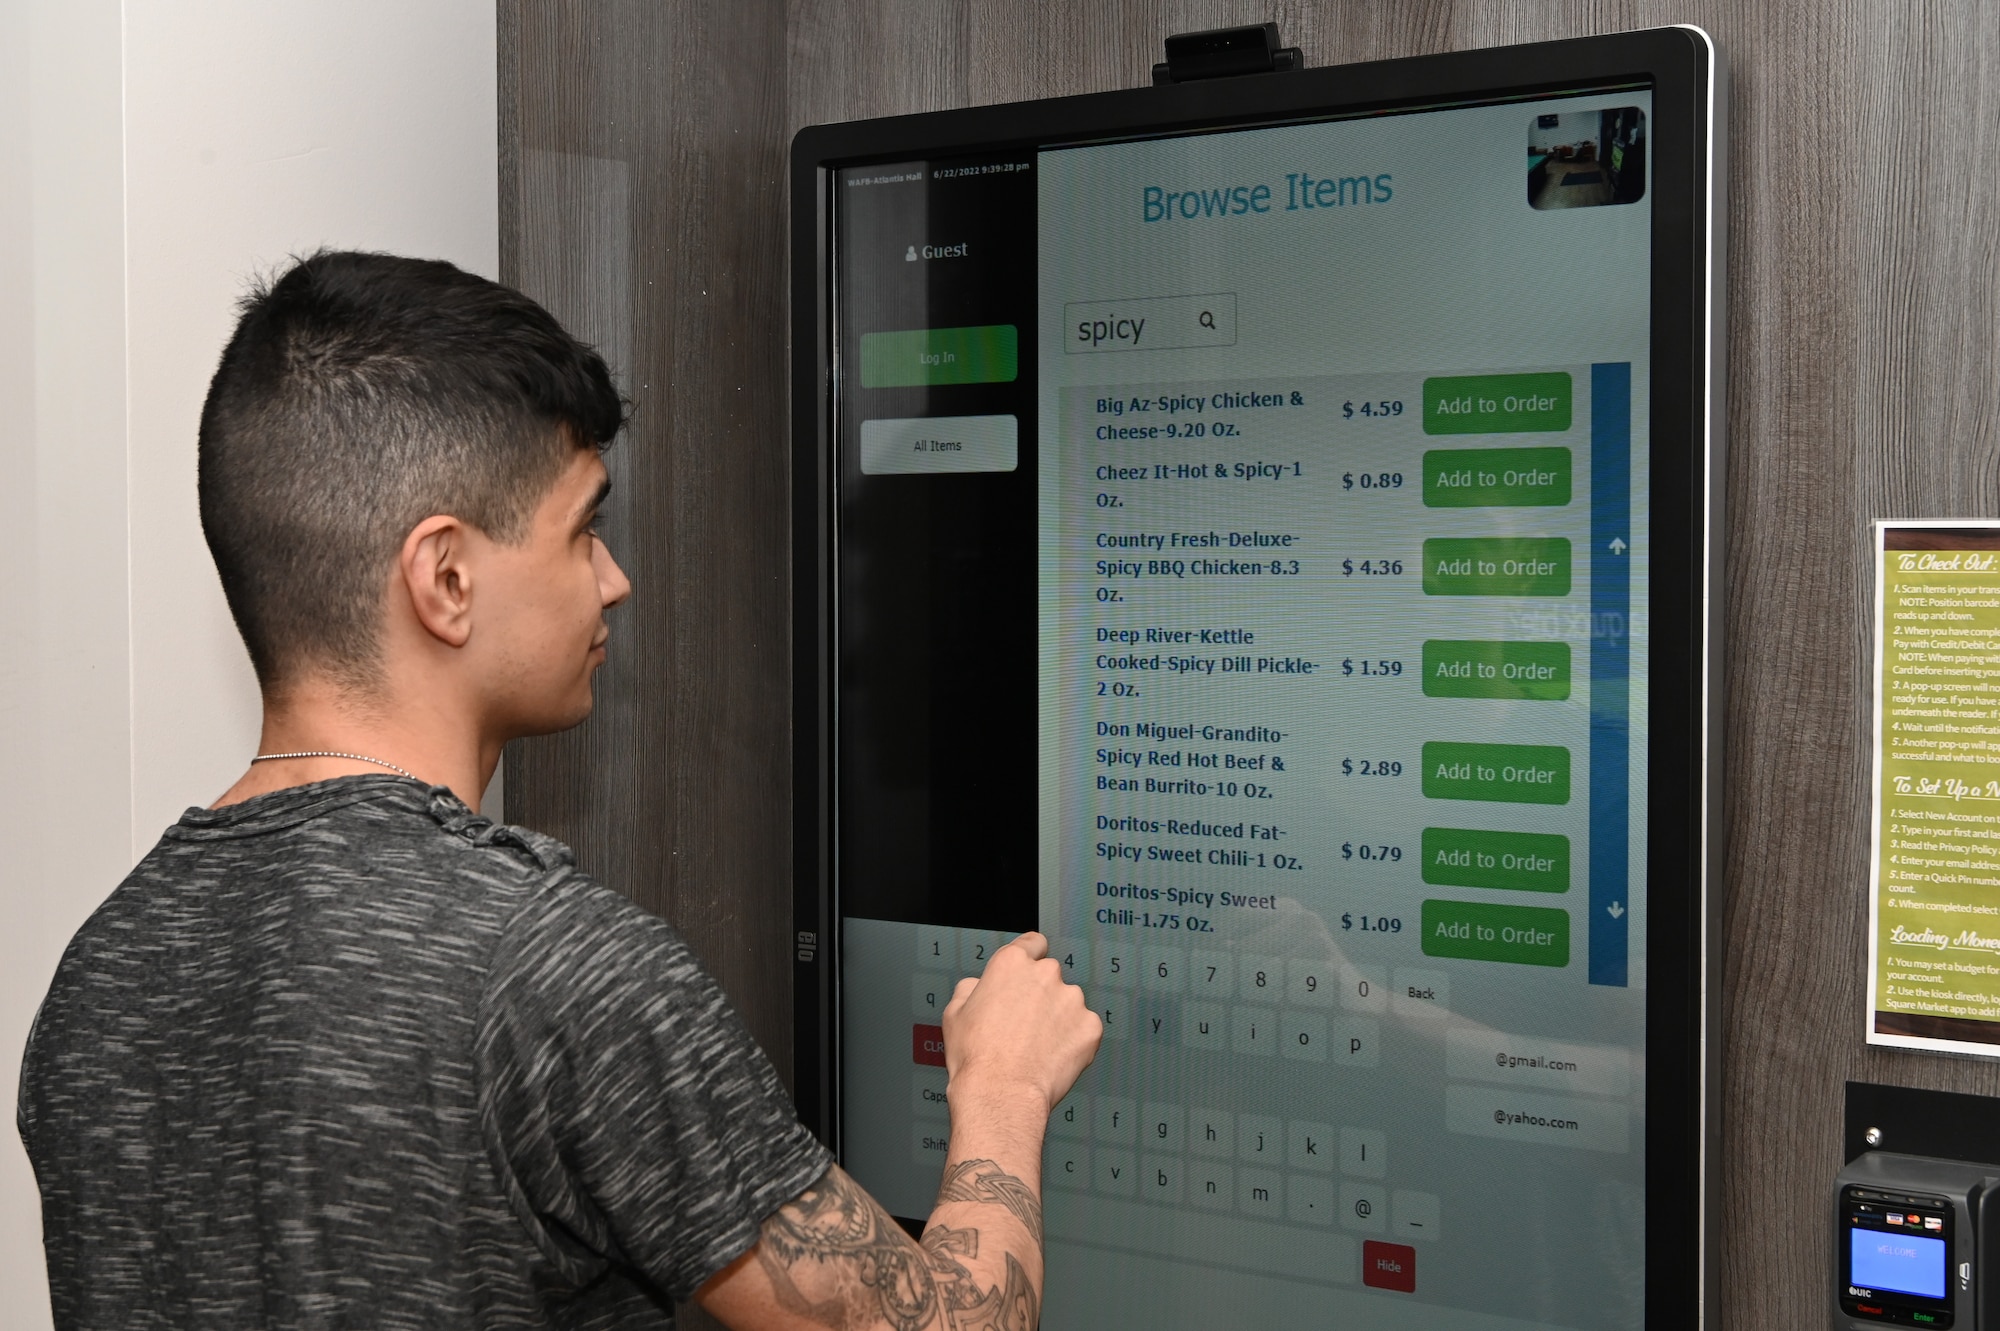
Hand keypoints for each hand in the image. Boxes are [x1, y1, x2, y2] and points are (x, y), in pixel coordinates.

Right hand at [940, 932, 1101, 1123]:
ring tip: (1037, 1048)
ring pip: (1068, 1004)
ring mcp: (1072, 999)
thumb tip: (979, 986)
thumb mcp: (954, 1013)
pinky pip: (1084, 1029)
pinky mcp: (1090, 1026)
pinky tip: (1053, 1058)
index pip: (1033, 943)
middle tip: (1024, 1026)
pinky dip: (1074, 1041)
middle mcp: (1046, 974)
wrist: (1001, 1094)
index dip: (1031, 956)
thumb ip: (971, 987)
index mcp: (1012, 964)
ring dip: (1058, 1019)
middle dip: (1041, 996)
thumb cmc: (976, 1058)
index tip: (1032, 967)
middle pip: (1049, 977)